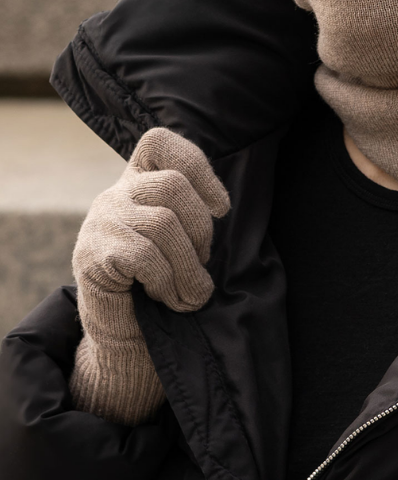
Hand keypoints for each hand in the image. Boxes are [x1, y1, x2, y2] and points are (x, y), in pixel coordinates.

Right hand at [70, 128, 228, 424]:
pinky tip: (166, 298)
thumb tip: (223, 206)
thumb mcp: (181, 241)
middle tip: (203, 264)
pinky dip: (166, 282)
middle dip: (201, 230)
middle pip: (174, 184)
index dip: (198, 165)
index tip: (221, 208)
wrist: (125, 337)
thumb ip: (191, 214)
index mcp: (139, 183)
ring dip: (189, 267)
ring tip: (191, 294)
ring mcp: (101, 222)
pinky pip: (145, 256)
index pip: (159, 142)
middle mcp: (116, 194)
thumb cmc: (163, 284)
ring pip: (164, 224)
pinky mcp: (93, 254)